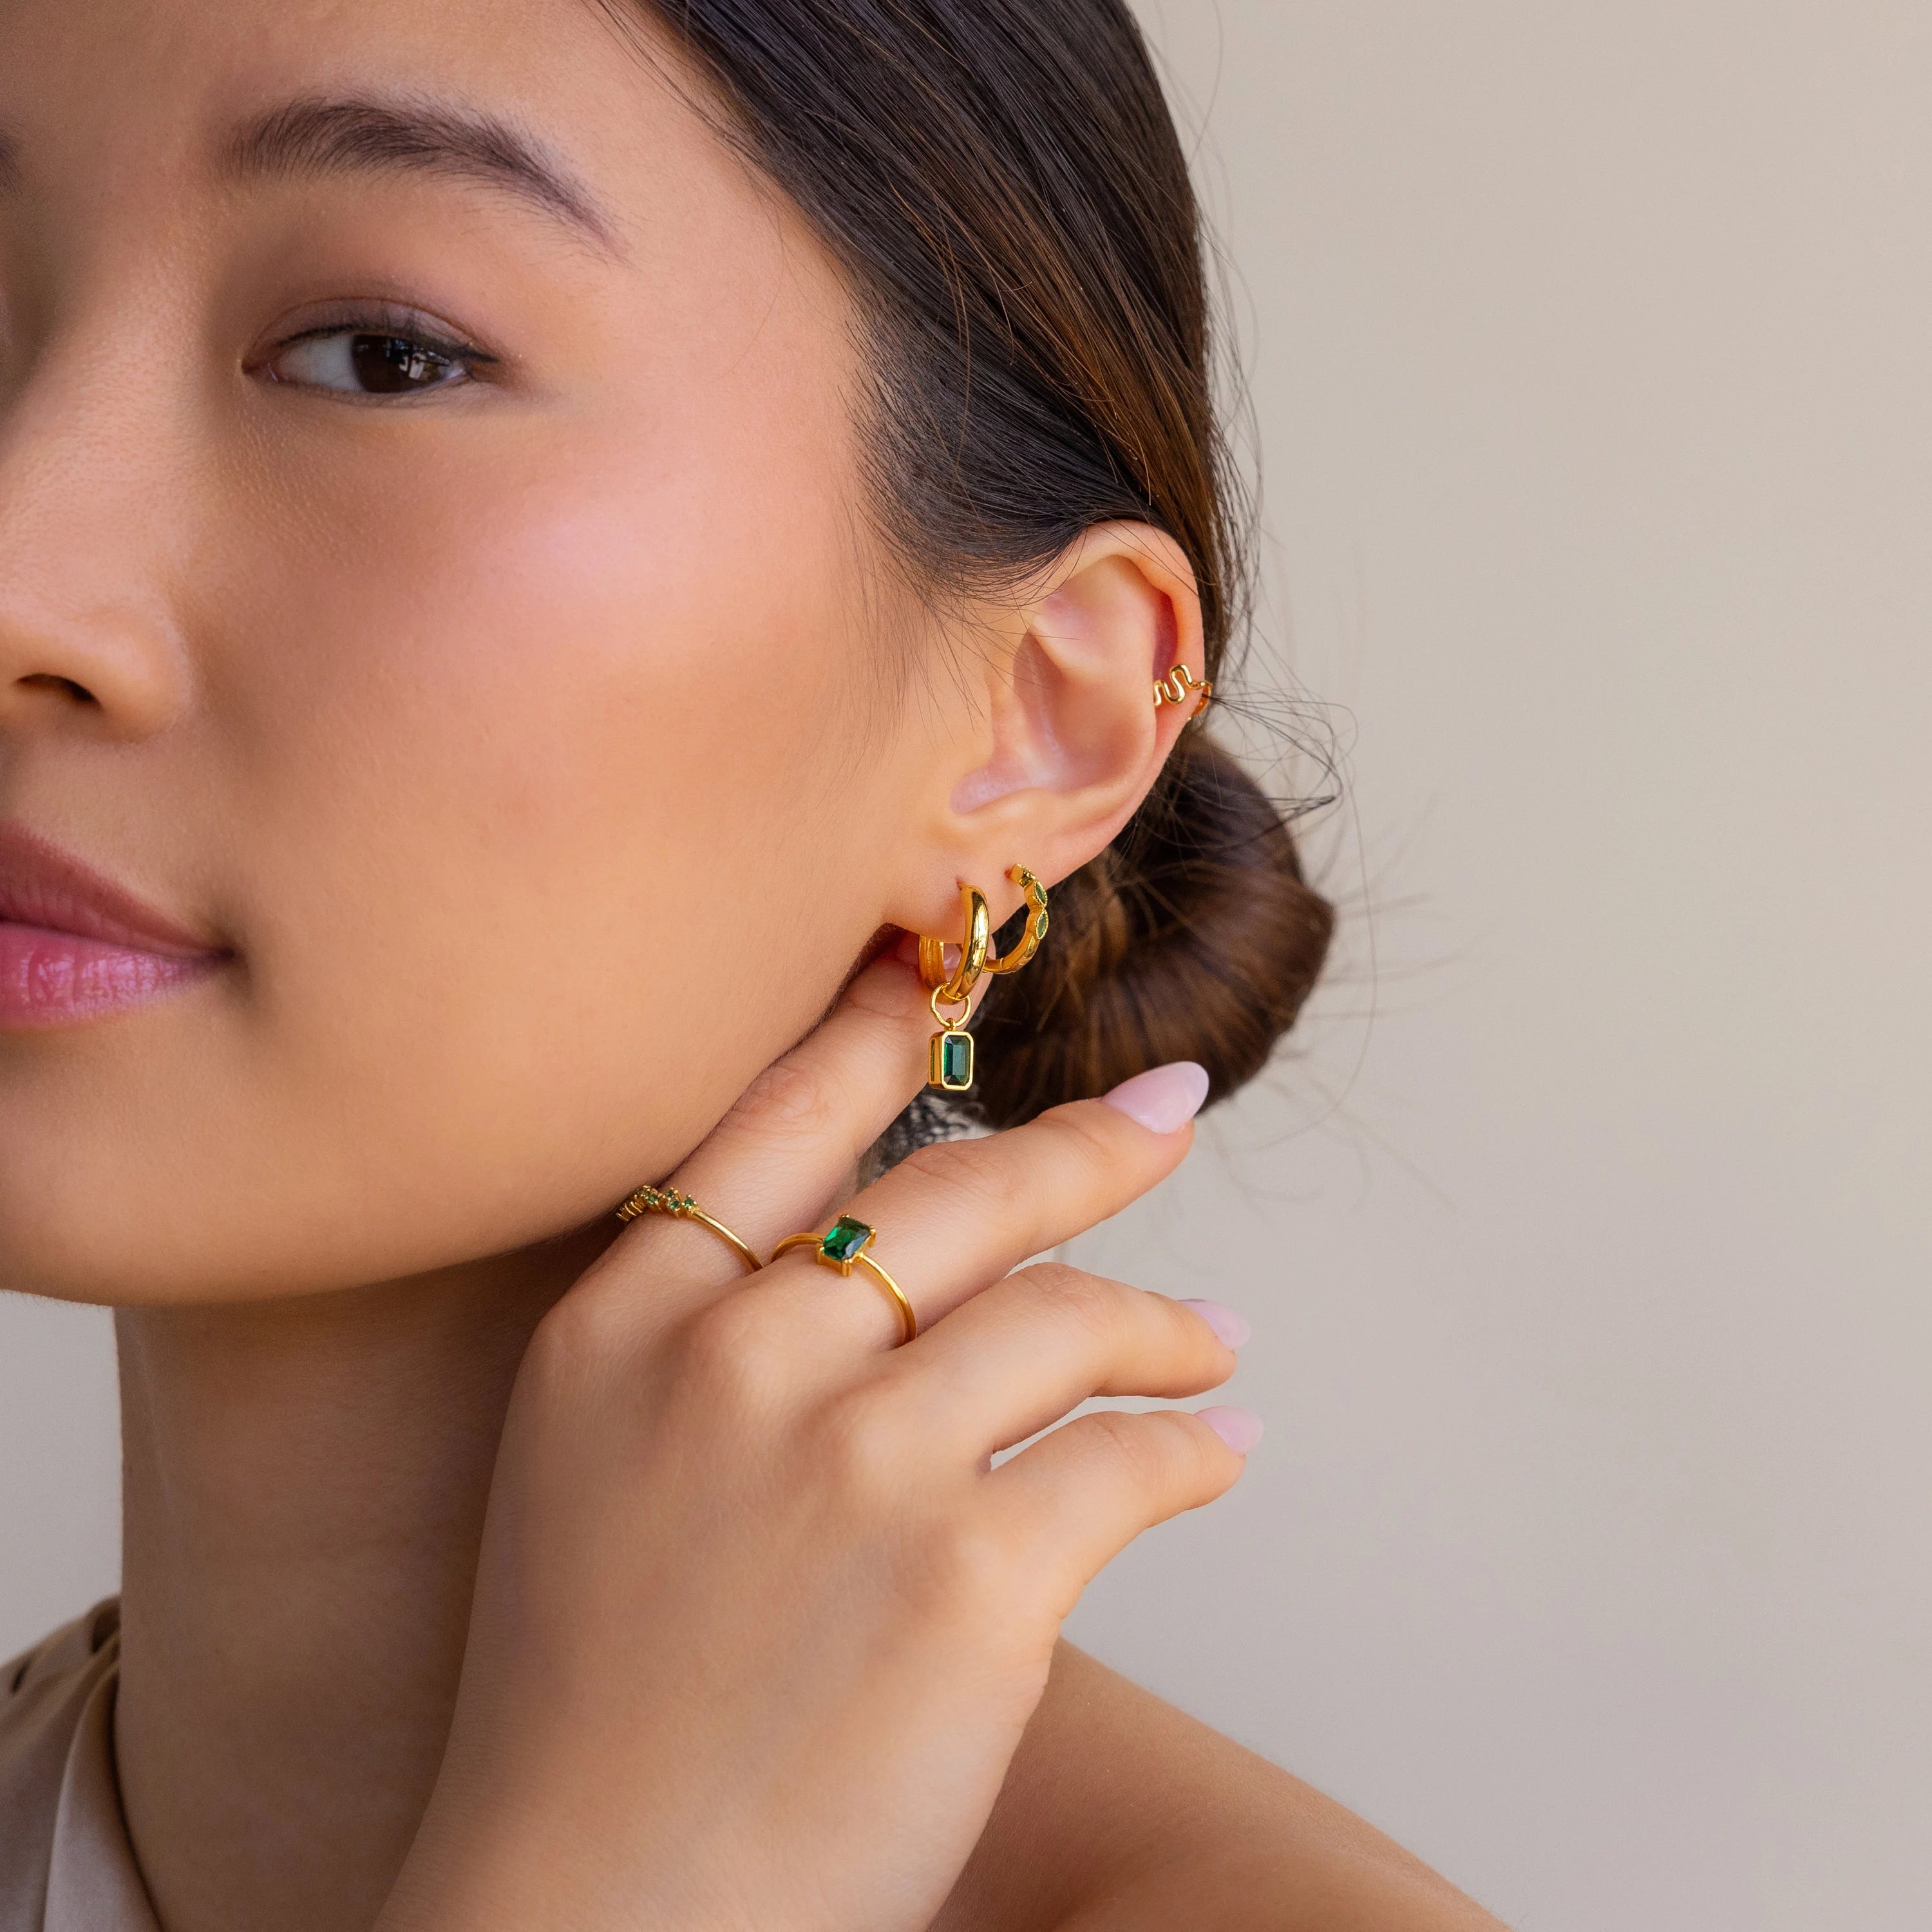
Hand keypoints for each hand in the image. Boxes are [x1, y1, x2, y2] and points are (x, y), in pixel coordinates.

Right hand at [378, 949, 1253, 1931]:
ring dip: (1161, 1324)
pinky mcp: (967, 1579)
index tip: (955, 963)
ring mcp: (852, 1463)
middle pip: (953, 1193)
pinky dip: (1195, 1449)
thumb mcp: (599, 1469)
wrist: (594, 1921)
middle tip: (1166, 1115)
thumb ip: (713, 1342)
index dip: (881, 1027)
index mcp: (622, 1327)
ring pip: (1062, 1317)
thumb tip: (891, 1257)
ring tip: (1210, 1340)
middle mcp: (731, 1364)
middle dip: (1085, 1150)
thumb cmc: (598, 1703)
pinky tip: (1220, 1451)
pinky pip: (1130, 1460)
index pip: (776, 1121)